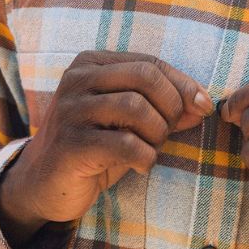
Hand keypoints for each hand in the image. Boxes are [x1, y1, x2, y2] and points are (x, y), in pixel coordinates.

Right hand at [0, 51, 213, 248]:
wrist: (44, 184)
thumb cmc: (95, 148)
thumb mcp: (130, 122)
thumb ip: (164, 108)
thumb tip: (204, 104)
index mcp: (91, 64)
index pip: (150, 63)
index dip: (184, 85)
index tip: (203, 108)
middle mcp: (77, 80)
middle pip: (145, 77)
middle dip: (171, 107)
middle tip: (168, 133)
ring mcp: (70, 111)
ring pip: (136, 107)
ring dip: (156, 133)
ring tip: (150, 149)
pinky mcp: (70, 144)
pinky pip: (125, 144)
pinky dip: (145, 157)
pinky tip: (140, 165)